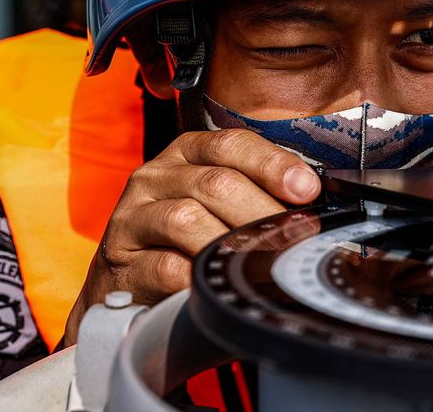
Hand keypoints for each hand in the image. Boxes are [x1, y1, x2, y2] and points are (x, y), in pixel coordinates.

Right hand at [61, 129, 321, 345]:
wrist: (124, 288)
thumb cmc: (186, 239)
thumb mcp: (218, 204)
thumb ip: (258, 194)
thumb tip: (312, 206)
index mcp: (186, 153)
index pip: (231, 144)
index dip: (273, 164)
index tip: (307, 190)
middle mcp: (155, 177)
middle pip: (216, 183)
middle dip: (263, 211)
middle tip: (295, 237)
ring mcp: (132, 218)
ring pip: (187, 218)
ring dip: (233, 242)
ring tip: (263, 261)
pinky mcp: (120, 262)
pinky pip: (165, 267)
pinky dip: (198, 277)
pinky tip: (220, 285)